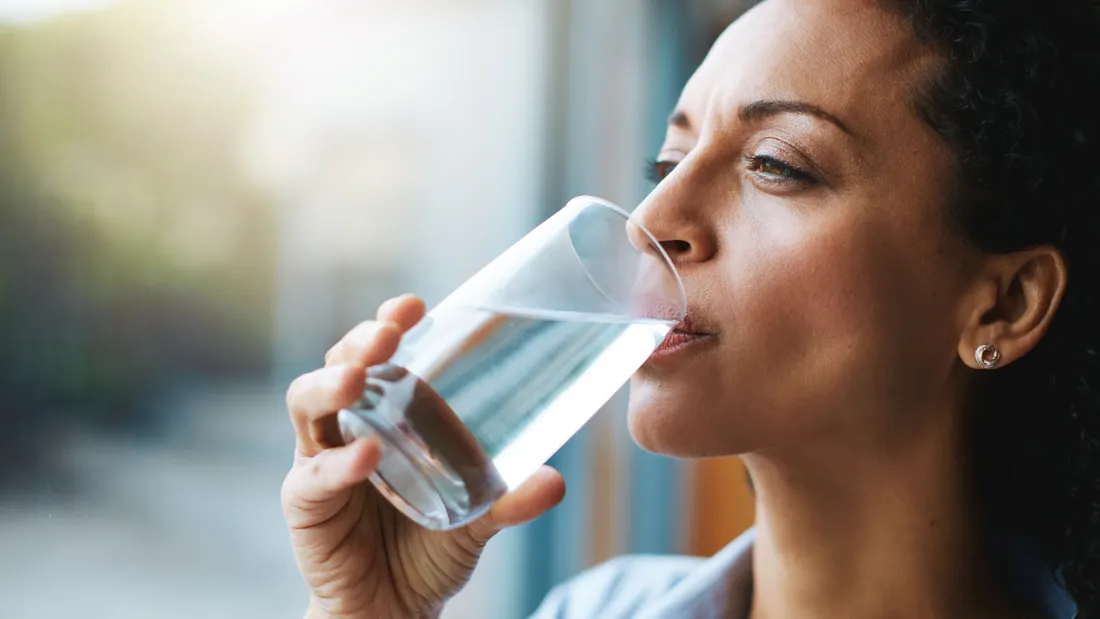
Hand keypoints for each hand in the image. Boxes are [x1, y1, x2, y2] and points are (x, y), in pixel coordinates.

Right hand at [282, 294, 566, 618]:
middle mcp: (346, 427)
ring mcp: (319, 460)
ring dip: (330, 385)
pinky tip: (366, 457)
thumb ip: (510, 500)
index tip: (415, 306)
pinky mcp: (305, 503)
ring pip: (307, 406)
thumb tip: (557, 481)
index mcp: (385, 415)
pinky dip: (338, 464)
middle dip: (359, 343)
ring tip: (360, 379)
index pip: (379, 354)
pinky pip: (313, 476)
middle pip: (338, 366)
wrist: (394, 609)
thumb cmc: (429, 549)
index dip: (389, 324)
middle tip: (387, 334)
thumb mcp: (478, 519)